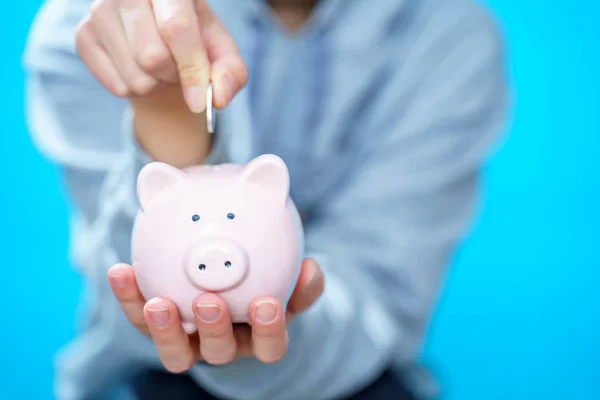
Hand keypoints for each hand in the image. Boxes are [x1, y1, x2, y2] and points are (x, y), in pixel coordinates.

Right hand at [76, 0, 247, 111]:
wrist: (157, 40)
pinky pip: (117, 85)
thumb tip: (219, 98)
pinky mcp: (83, 35)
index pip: (176, 29)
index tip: (200, 101)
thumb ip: (231, 72)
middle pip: (152, 57)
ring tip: (161, 67)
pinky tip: (140, 69)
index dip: (191, 69)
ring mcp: (99, 10)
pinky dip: (136, 89)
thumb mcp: (220, 51)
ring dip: (156, 84)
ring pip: (135, 76)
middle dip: (174, 76)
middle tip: (180, 68)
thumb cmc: (192, 41)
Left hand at [107, 259, 324, 370]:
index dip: (269, 332)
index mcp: (258, 337)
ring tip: (158, 302)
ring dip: (165, 330)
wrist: (227, 279)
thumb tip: (311, 268)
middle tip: (209, 301)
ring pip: (175, 350)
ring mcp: (188, 340)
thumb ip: (302, 279)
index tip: (267, 304)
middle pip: (218, 352)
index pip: (270, 346)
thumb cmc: (264, 285)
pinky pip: (140, 316)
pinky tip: (121, 271)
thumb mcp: (288, 282)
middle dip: (214, 331)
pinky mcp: (156, 327)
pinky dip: (130, 297)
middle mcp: (222, 345)